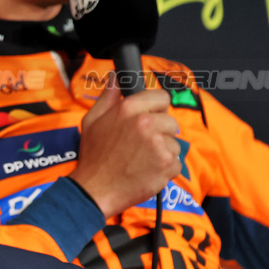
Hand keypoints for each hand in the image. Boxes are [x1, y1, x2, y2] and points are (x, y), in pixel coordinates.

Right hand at [69, 82, 180, 218]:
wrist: (95, 189)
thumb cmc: (94, 157)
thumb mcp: (92, 121)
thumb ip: (108, 97)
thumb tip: (115, 79)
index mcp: (128, 109)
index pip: (161, 97)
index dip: (157, 109)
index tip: (150, 119)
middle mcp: (146, 123)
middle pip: (171, 121)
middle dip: (161, 133)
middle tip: (141, 146)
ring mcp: (158, 143)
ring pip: (174, 143)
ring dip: (163, 152)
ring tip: (141, 161)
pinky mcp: (167, 163)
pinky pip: (176, 162)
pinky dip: (165, 169)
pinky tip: (147, 172)